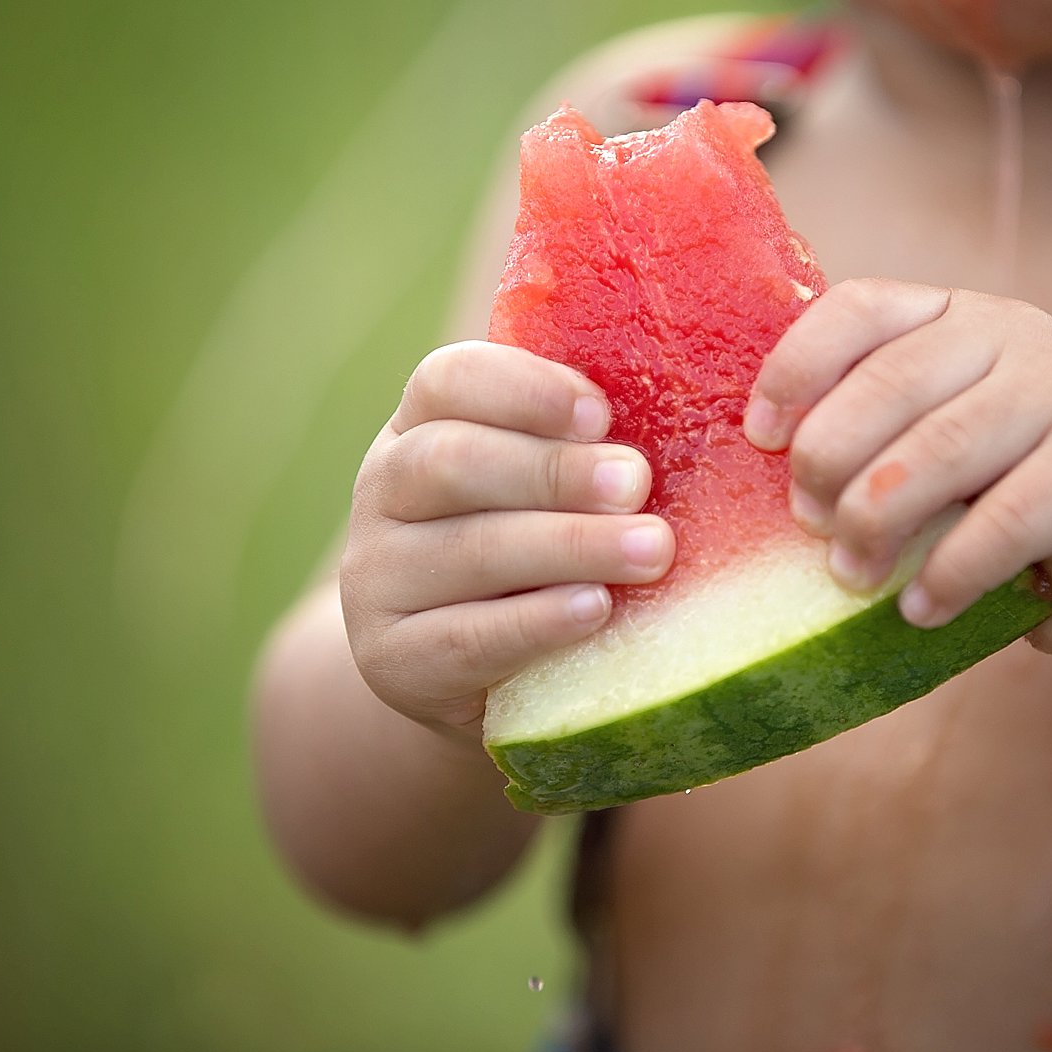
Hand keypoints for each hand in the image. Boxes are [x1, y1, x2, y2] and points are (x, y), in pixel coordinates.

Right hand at [340, 341, 674, 737]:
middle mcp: (383, 490)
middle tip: (637, 483)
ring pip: (467, 550)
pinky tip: (597, 609)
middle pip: (452, 461)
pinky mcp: (394, 659)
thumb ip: (580, 444)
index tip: (601, 414)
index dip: (524, 389)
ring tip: (650, 550)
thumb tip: (674, 405)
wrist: (464, 672)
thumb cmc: (529, 553)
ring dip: (569, 545)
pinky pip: (465, 637)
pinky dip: (538, 621)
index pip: (449, 380)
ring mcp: (377, 577)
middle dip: (554, 470)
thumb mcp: (541, 488)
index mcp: (419, 424)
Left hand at [743, 279, 1051, 656]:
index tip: (759, 438)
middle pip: (889, 383)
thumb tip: (768, 472)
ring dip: (876, 521)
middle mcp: (1010, 332)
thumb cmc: (1002, 494)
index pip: (858, 309)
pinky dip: (947, 573)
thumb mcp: (932, 444)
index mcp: (954, 314)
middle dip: (829, 462)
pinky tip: (920, 608)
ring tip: (852, 576)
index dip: (795, 368)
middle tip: (809, 526)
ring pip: (939, 449)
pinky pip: (1003, 521)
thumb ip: (871, 434)